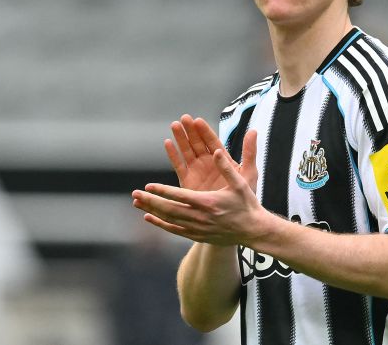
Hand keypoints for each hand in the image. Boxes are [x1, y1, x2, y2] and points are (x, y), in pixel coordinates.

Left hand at [133, 124, 263, 245]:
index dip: (162, 191)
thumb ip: (226, 167)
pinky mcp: (197, 236)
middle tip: (135, 194)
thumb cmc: (247, 204)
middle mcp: (200, 217)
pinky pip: (174, 230)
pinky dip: (161, 224)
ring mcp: (197, 228)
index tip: (148, 186)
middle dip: (150, 201)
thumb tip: (216, 150)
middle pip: (169, 209)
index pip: (180, 196)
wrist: (252, 230)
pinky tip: (149, 218)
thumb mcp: (241, 183)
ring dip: (152, 211)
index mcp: (208, 202)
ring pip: (169, 220)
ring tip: (136, 203)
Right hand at [164, 114, 252, 191]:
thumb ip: (249, 152)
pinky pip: (179, 166)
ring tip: (175, 125)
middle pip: (197, 143)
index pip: (212, 141)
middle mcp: (208, 163)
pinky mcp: (187, 181)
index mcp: (222, 160)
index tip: (198, 121)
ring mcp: (197, 171)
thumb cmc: (244, 197)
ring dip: (180, 139)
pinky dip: (173, 155)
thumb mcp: (249, 173)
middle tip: (184, 118)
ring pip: (187, 151)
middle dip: (191, 131)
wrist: (233, 218)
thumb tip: (253, 131)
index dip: (205, 131)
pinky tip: (168, 143)